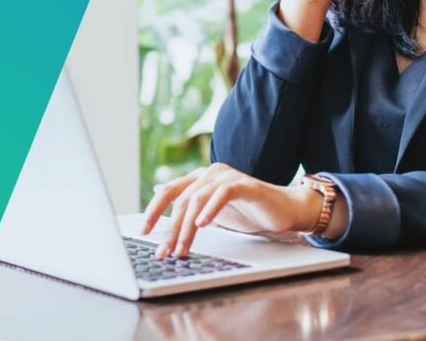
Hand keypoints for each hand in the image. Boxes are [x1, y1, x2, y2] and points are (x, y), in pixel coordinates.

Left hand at [140, 162, 321, 258]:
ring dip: (187, 227)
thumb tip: (158, 201)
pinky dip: (211, 209)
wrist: (282, 210)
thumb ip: (189, 206)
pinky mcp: (245, 184)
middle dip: (170, 228)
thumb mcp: (212, 212)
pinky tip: (203, 224)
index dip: (154, 209)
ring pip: (198, 198)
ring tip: (182, 248)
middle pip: (182, 199)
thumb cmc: (248, 212)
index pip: (170, 190)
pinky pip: (223, 193)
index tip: (143, 232)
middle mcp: (211, 173)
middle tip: (165, 252)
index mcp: (201, 178)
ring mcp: (228, 176)